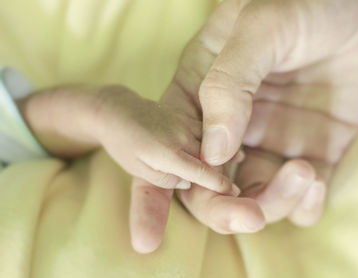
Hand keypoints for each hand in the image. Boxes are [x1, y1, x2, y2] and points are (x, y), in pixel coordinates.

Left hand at [21, 84, 238, 192]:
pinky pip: (207, 128)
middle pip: (212, 157)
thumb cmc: (124, 145)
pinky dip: (217, 138)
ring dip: (225, 153)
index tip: (233, 193)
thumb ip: (165, 180)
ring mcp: (184, 122)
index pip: (203, 172)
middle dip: (225, 173)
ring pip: (212, 140)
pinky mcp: (184, 115)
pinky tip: (226, 144)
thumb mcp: (139, 170)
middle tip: (238, 191)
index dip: (220, 184)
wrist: (117, 112)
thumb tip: (189, 183)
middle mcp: (181, 136)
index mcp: (169, 154)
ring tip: (239, 162)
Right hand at [129, 0, 357, 251]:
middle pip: (211, 185)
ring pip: (257, 197)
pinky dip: (305, 205)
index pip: (172, 148)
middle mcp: (232, 123)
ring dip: (274, 204)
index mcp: (202, 93)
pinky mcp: (312, 150)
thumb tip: (215, 153)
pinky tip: (314, 181)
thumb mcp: (259, 26)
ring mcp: (272, 139)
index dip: (166, 186)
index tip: (167, 220)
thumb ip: (228, 84)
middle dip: (224, 210)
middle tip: (249, 215)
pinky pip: (301, 196)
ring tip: (301, 173)